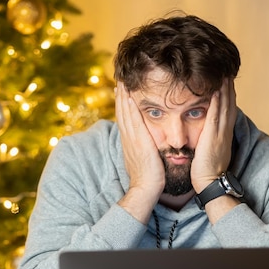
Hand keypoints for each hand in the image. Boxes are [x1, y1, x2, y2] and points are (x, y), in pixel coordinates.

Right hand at [115, 82, 164, 220]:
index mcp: (129, 142)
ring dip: (123, 97)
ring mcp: (131, 139)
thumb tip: (148, 144)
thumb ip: (145, 148)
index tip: (122, 91)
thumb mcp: (145, 159)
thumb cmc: (150, 178)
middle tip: (119, 80)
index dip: (123, 104)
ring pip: (125, 113)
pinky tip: (130, 96)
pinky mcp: (138, 142)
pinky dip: (129, 108)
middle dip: (120, 95)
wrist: (146, 189)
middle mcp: (128, 138)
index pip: (124, 118)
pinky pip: (132, 121)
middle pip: (122, 112)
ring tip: (122, 82)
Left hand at [191, 78, 237, 192]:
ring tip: (225, 75)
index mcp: (224, 134)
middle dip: (230, 88)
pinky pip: (215, 115)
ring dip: (225, 90)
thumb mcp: (209, 151)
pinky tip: (216, 90)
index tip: (227, 82)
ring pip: (225, 107)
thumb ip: (208, 140)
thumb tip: (204, 135)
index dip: (229, 96)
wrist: (210, 183)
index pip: (228, 111)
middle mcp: (225, 131)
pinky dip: (217, 102)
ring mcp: (220, 134)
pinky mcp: (213, 137)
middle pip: (230, 105)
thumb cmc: (206, 170)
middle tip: (229, 72)